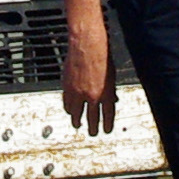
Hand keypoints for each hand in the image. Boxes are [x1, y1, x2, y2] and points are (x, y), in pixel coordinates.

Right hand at [60, 15, 115, 134]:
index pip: (108, 115)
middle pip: (92, 117)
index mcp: (106, 93)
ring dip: (77, 120)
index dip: (107, 124)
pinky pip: (67, 102)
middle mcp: (92, 95)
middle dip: (92, 127)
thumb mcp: (112, 75)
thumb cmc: (102, 56)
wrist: (87, 45)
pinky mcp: (68, 86)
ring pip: (77, 112)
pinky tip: (69, 111)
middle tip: (92, 133)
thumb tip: (112, 99)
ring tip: (77, 125)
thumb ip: (111, 89)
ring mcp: (78, 92)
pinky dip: (68, 108)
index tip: (106, 130)